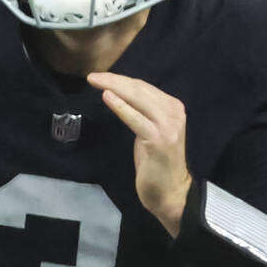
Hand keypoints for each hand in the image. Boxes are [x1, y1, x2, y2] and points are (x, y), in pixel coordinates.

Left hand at [87, 71, 191, 235]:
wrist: (170, 191)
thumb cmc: (156, 162)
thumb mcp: (149, 131)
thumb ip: (141, 112)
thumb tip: (120, 94)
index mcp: (172, 107)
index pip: (143, 87)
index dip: (120, 80)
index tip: (101, 77)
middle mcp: (174, 112)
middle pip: (139, 89)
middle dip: (114, 80)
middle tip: (92, 76)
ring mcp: (168, 125)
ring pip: (137, 99)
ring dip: (114, 87)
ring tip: (95, 81)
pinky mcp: (159, 139)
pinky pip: (135, 118)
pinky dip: (120, 107)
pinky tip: (107, 97)